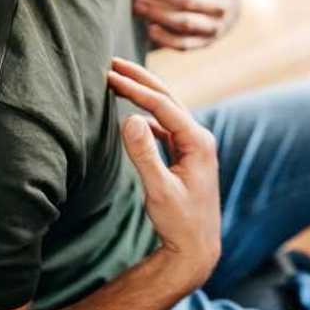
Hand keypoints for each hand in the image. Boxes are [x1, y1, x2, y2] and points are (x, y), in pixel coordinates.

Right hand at [107, 57, 220, 287]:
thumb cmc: (179, 222)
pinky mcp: (187, 154)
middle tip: (112, 62)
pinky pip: (165, 127)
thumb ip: (144, 154)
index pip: (163, 105)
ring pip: (166, 111)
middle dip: (140, 79)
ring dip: (143, 94)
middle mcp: (200, 138)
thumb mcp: (158, 190)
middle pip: (167, 99)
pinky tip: (132, 115)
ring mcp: (195, 145)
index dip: (135, 88)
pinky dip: (147, 116)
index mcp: (198, 142)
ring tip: (118, 79)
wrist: (197, 247)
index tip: (109, 75)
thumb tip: (129, 118)